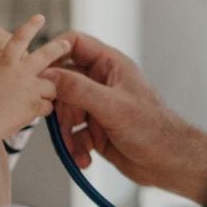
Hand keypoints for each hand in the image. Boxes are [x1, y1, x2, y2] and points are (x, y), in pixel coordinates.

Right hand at [0, 15, 70, 138]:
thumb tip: (2, 76)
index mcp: (5, 63)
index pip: (19, 39)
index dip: (30, 27)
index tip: (39, 18)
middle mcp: (20, 72)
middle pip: (45, 55)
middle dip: (57, 48)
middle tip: (66, 44)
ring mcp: (30, 89)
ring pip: (50, 87)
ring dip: (46, 94)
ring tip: (33, 102)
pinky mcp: (35, 106)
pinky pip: (48, 107)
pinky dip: (41, 111)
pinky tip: (29, 115)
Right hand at [43, 32, 206, 206]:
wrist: (170, 163)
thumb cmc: (153, 129)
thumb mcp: (111, 106)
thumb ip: (78, 89)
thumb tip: (47, 76)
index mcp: (110, 64)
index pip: (74, 43)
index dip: (53, 53)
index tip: (36, 71)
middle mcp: (101, 81)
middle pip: (62, 81)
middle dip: (57, 104)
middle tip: (56, 121)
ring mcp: (98, 106)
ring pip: (65, 111)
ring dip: (65, 133)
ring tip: (75, 148)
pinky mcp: (96, 129)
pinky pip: (73, 133)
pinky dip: (74, 147)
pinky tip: (84, 158)